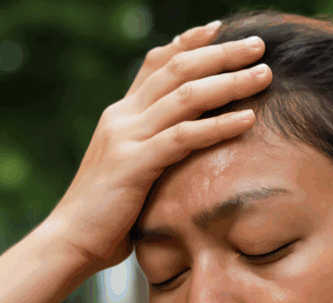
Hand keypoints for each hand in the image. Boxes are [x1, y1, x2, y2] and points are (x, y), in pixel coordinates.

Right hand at [45, 22, 272, 272]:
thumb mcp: (130, 171)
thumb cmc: (105, 216)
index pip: (157, 64)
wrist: (69, 241)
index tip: (221, 30)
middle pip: (177, 69)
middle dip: (221, 53)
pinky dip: (219, 125)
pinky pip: (184, 137)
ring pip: (185, 96)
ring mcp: (127, 137)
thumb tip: (182, 151)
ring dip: (229, 81)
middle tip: (258, 44)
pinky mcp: (135, 164)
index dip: (190, 43)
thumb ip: (151, 152)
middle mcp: (122, 117)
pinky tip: (248, 119)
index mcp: (121, 115)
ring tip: (263, 74)